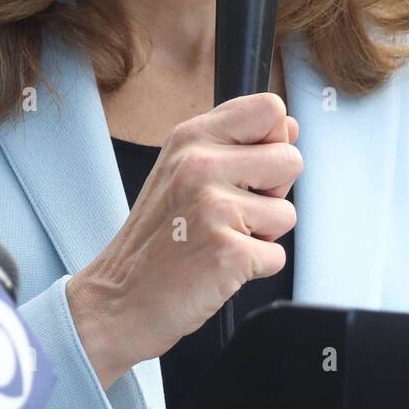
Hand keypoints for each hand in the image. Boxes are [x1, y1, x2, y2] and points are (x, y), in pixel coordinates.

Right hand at [67, 92, 300, 389]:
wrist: (118, 299)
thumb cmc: (153, 239)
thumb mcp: (181, 169)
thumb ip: (235, 142)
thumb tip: (290, 126)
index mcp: (191, 137)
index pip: (270, 109)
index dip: (272, 141)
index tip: (247, 168)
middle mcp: (201, 165)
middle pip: (291, 160)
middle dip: (272, 194)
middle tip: (229, 213)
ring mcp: (214, 207)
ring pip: (288, 213)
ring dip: (262, 235)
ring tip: (218, 239)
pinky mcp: (228, 251)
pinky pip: (277, 256)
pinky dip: (254, 268)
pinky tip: (218, 265)